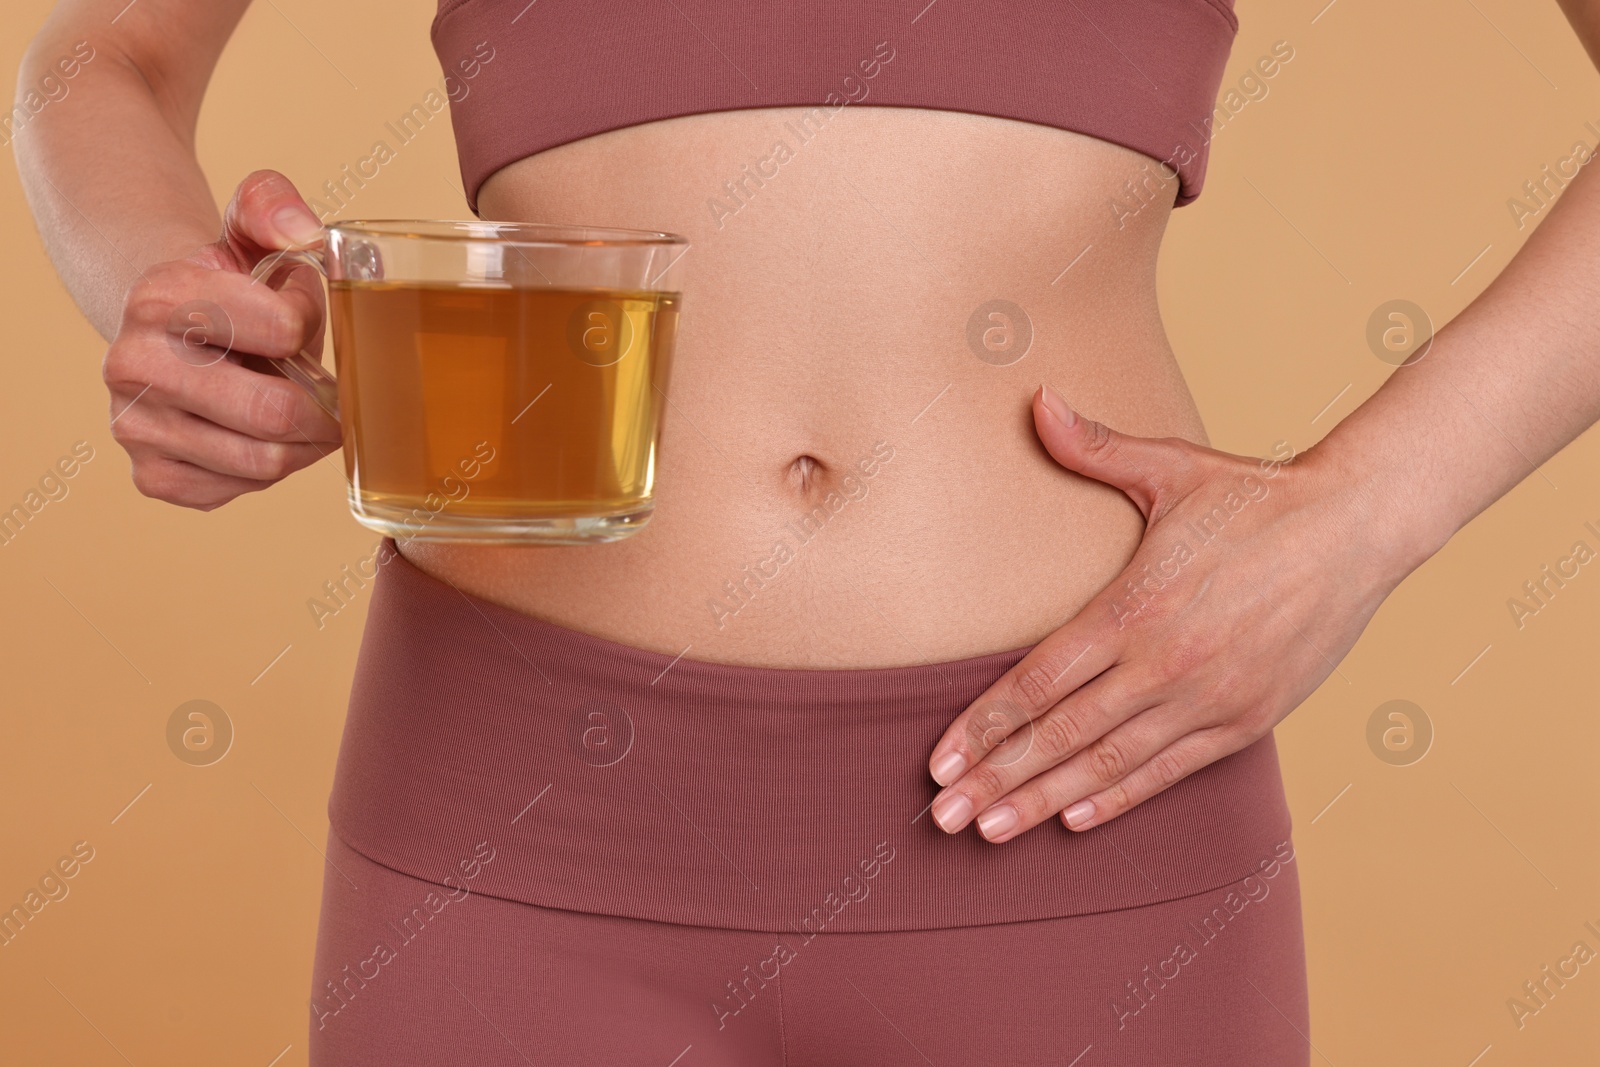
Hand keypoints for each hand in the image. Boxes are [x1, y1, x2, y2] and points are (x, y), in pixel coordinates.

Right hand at [104, 169, 340, 509]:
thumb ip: (275, 206)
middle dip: (321, 406)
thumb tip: (304, 232)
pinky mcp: (152, 475)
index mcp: (160, 295)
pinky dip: (269, 470)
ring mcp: (135, 425)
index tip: (296, 319)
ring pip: (265, 461)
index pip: (285, 328)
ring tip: (295, 410)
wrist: (176, 328)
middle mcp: (133, 362)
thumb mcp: (250, 226)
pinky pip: (241, 490)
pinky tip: (258, 435)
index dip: (309, 325)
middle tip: (325, 391)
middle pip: (275, 414)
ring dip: (302, 442)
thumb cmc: (235, 283)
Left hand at [925, 385, 1401, 841]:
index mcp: (1135, 607)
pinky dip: (1120, 798)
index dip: (984, 726)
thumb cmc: (1257, 496)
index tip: (939, 761)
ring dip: (1045, 801)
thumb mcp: (1173, 467)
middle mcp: (1165, 663)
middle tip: (945, 817)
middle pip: (1061, 734)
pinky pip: (1171, 772)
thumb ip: (1095, 448)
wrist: (1360, 526)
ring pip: (1109, 764)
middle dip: (997, 778)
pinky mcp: (1247, 719)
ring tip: (992, 831)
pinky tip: (1074, 820)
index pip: (1038, 681)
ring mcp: (1208, 698)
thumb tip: (1036, 400)